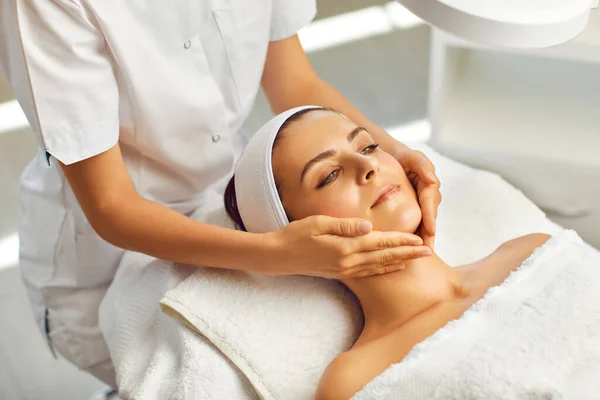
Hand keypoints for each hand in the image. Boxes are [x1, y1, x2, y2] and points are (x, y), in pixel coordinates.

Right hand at [263, 215, 432, 278]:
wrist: (278, 256)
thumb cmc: (295, 235)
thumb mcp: (318, 223)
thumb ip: (344, 225)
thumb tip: (367, 226)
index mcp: (345, 247)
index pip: (379, 242)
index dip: (401, 241)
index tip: (419, 239)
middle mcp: (348, 261)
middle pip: (384, 256)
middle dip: (408, 254)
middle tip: (428, 251)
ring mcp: (345, 269)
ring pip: (379, 266)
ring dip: (400, 262)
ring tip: (417, 259)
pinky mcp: (340, 272)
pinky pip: (368, 271)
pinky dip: (384, 269)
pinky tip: (393, 267)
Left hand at [396, 149, 440, 249]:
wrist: (392, 159)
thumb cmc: (402, 157)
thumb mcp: (412, 157)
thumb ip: (422, 165)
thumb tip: (433, 180)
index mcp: (429, 185)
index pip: (429, 202)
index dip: (429, 217)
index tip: (431, 231)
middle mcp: (429, 197)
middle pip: (429, 217)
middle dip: (429, 234)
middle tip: (427, 249)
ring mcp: (423, 205)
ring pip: (425, 223)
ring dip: (424, 238)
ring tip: (420, 253)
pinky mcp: (415, 210)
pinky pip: (416, 223)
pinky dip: (416, 235)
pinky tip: (410, 248)